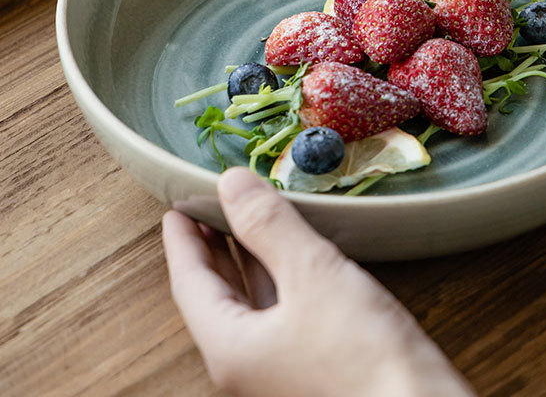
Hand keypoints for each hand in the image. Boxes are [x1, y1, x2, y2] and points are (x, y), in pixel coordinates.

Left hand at [162, 168, 474, 396]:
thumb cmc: (362, 353)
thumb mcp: (311, 274)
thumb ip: (269, 225)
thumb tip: (230, 183)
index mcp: (230, 348)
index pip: (190, 283)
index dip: (182, 241)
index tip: (177, 208)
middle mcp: (246, 364)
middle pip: (216, 295)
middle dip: (211, 249)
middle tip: (207, 209)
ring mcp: (278, 368)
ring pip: (250, 304)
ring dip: (245, 260)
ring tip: (244, 221)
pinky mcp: (310, 366)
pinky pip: (279, 312)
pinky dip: (277, 277)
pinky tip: (292, 256)